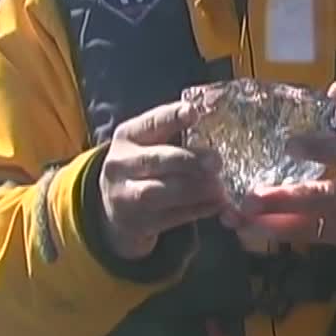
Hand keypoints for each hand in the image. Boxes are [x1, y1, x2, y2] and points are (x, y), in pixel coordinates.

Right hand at [99, 102, 226, 259]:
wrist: (116, 207)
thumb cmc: (145, 166)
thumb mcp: (150, 143)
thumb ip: (175, 131)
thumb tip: (215, 116)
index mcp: (127, 136)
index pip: (151, 123)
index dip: (173, 117)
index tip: (194, 113)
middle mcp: (120, 164)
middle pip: (155, 160)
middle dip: (188, 160)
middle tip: (217, 161)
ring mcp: (125, 195)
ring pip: (160, 191)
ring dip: (194, 189)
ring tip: (219, 186)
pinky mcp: (137, 222)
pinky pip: (170, 217)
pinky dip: (196, 210)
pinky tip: (216, 204)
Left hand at [225, 81, 335, 253]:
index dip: (319, 149)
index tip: (290, 145)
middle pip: (316, 198)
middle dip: (282, 200)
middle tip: (249, 198)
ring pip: (301, 225)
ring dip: (266, 222)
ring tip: (234, 216)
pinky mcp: (326, 237)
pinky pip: (295, 237)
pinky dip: (267, 233)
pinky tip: (240, 227)